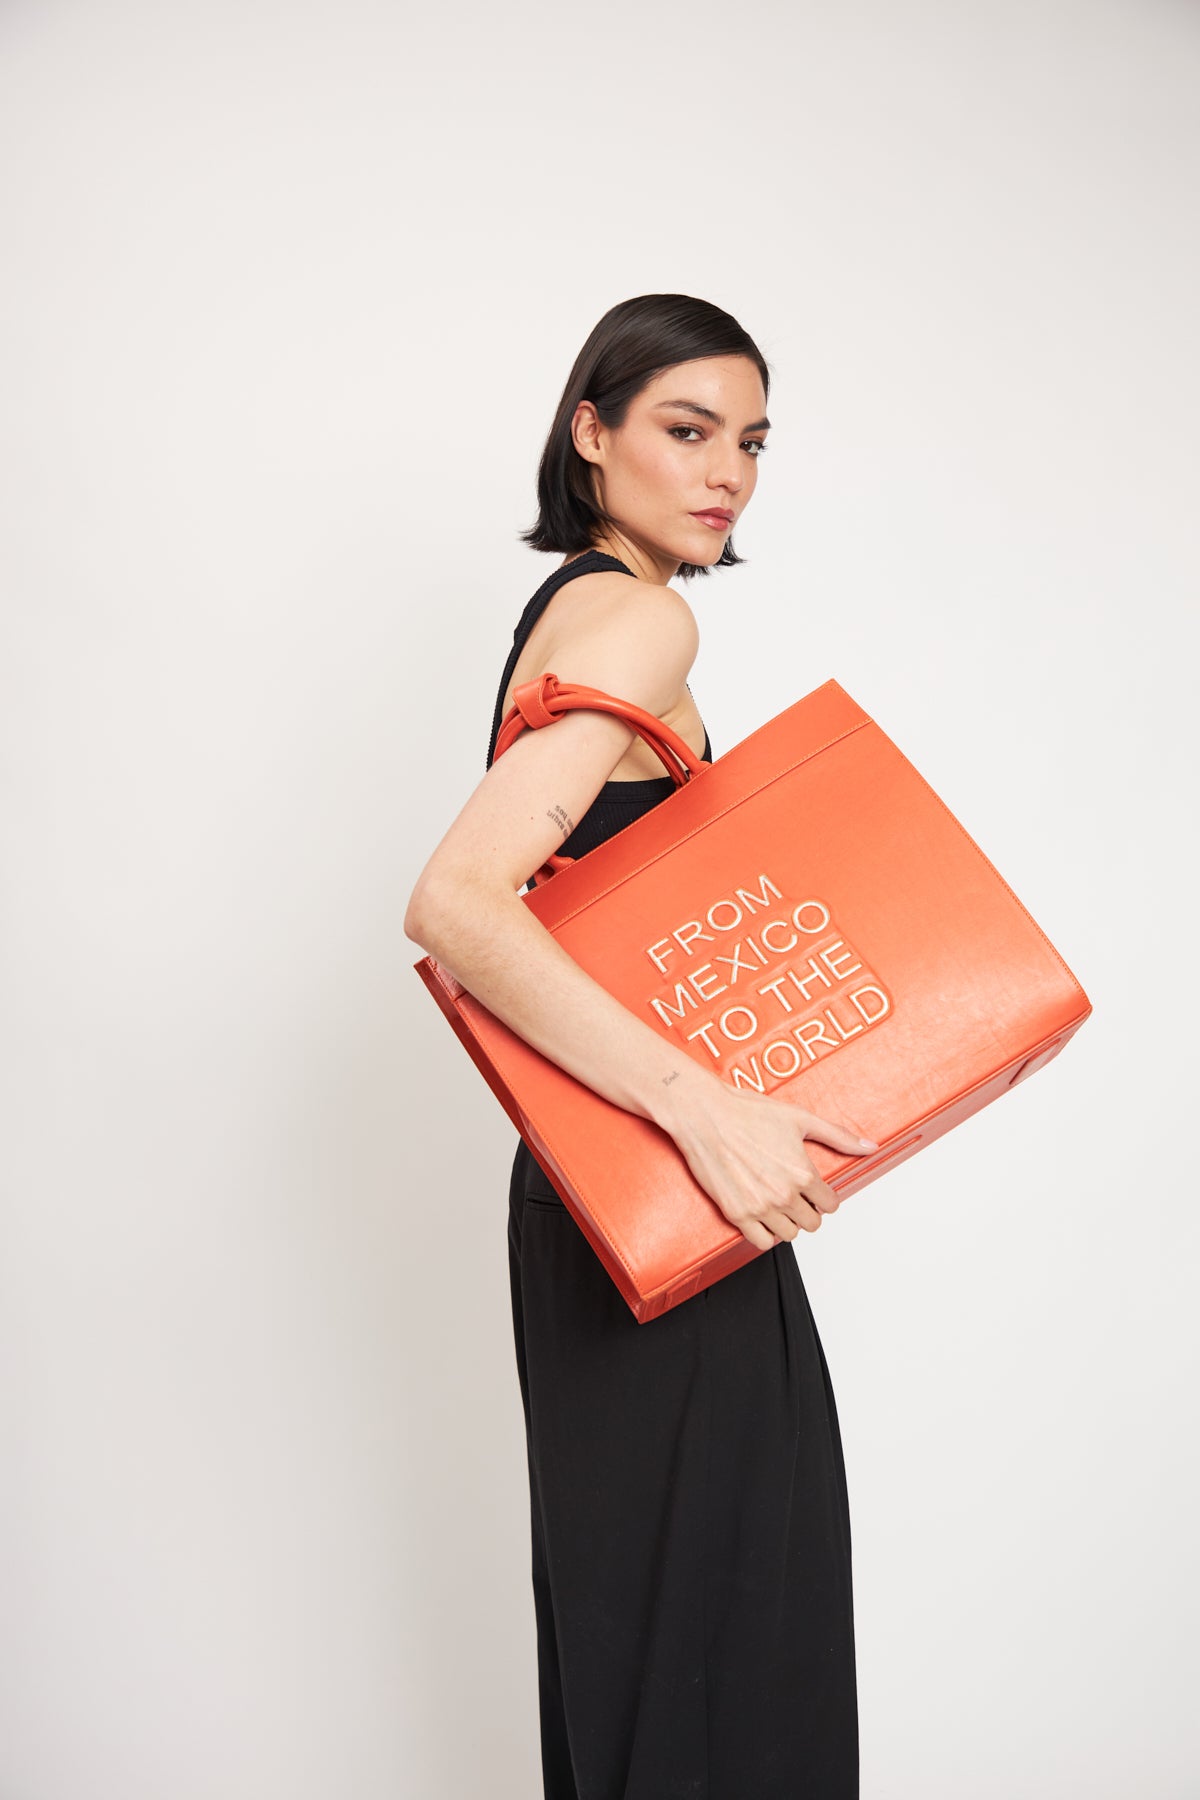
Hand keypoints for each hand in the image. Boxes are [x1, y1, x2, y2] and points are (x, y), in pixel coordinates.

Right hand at [661, 1076, 876, 1250]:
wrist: (704, 1114)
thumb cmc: (747, 1111)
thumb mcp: (800, 1118)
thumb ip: (838, 1136)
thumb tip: (870, 1147)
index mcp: (802, 1173)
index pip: (830, 1204)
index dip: (823, 1195)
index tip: (812, 1189)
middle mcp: (783, 1194)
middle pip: (812, 1223)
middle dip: (807, 1210)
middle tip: (793, 1195)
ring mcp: (759, 1207)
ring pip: (789, 1235)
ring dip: (787, 1222)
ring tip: (776, 1203)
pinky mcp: (736, 1213)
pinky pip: (762, 1242)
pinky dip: (765, 1233)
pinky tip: (761, 1215)